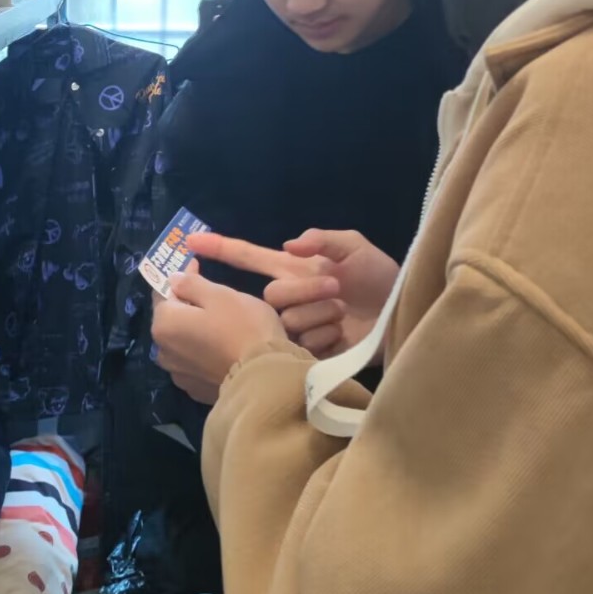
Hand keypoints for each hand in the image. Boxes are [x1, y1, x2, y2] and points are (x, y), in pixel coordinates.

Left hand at [152, 273, 284, 403]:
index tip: (197, 266)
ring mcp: (179, 375)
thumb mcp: (219, 294)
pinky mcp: (196, 390)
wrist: (265, 379)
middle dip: (187, 305)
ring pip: (182, 343)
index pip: (163, 292)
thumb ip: (191, 284)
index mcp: (164, 324)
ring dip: (194, 331)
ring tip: (219, 325)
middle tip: (212, 294)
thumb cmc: (243, 327)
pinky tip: (222, 349)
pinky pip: (195, 363)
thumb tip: (173, 279)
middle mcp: (162, 351)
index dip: (181, 278)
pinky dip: (203, 353)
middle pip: (171, 319)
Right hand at [186, 230, 399, 358]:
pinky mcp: (309, 353)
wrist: (402, 313)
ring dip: (323, 314)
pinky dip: (329, 337)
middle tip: (339, 288)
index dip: (221, 249)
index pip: (248, 257)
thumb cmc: (380, 277)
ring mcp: (297, 327)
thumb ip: (323, 239)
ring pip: (288, 322)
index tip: (189, 243)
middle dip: (305, 291)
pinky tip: (345, 335)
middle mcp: (289, 299)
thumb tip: (288, 244)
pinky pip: (304, 345)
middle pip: (271, 295)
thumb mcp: (355, 247)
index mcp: (293, 270)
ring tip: (346, 314)